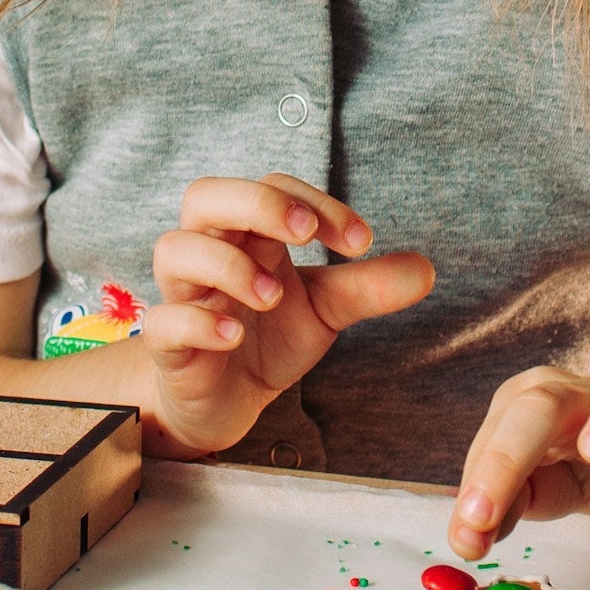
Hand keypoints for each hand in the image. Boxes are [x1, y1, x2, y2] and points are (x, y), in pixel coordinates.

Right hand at [143, 175, 433, 457]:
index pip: (272, 187)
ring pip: (174, 250)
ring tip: (273, 295)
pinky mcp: (167, 346)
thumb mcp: (326, 311)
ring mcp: (183, 297)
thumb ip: (367, 287)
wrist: (226, 402)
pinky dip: (197, 321)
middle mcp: (210, 254)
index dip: (314, 202)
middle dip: (256, 204)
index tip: (361, 241)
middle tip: (304, 234)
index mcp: (250, 234)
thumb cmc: (269, 338)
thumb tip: (427, 269)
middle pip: (205, 195)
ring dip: (226, 264)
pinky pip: (163, 320)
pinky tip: (235, 335)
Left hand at [448, 346, 589, 559]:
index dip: (482, 479)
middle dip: (511, 455)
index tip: (469, 532)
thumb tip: (468, 539)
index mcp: (533, 400)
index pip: (500, 430)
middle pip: (547, 400)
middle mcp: (583, 393)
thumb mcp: (530, 494)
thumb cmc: (573, 473)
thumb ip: (499, 511)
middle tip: (488, 514)